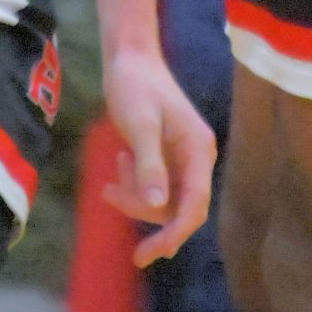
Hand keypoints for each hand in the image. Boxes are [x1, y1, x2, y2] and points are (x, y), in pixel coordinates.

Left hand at [101, 45, 216, 267]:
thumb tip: (157, 206)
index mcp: (198, 149)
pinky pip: (155, 185)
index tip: (152, 253)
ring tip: (113, 171)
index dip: (175, 232)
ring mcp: (183, 157)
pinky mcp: (168, 155)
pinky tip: (118, 163)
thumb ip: (150, 165)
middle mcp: (197, 157)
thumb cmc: (135, 85)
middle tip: (114, 207)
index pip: (195, 204)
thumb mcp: (139, 125)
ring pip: (163, 199)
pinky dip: (135, 183)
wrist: (129, 58)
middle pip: (179, 206)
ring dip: (136, 195)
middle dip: (148, 215)